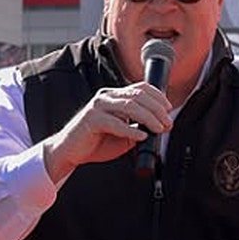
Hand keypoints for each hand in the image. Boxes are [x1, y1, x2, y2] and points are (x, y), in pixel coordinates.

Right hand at [43, 82, 172, 181]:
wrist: (70, 152)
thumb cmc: (96, 142)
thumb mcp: (123, 135)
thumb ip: (137, 127)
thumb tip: (158, 128)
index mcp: (114, 96)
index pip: (140, 88)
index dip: (157, 96)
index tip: (168, 109)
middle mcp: (106, 97)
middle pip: (138, 96)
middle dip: (157, 109)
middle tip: (167, 123)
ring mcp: (98, 106)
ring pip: (129, 106)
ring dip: (148, 118)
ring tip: (158, 129)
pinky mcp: (91, 119)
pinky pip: (115, 122)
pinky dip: (131, 129)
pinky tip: (141, 136)